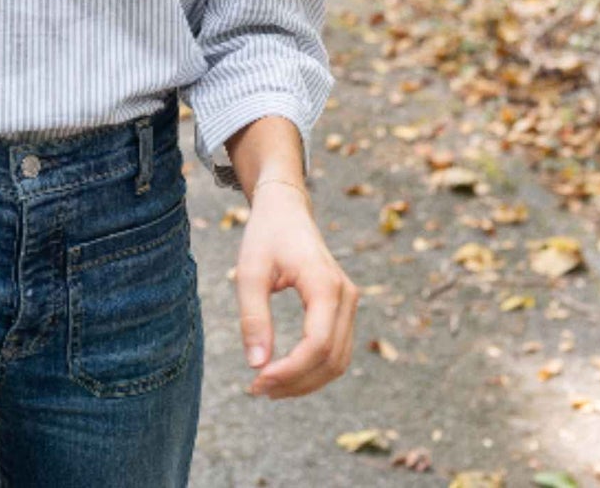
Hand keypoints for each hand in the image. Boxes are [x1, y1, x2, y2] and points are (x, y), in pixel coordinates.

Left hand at [232, 182, 357, 397]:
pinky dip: (313, 369)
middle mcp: (346, 296)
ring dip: (306, 381)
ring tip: (268, 386)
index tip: (257, 380)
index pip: (318, 345)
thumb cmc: (265, 236)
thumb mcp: (250, 271)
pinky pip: (336, 350)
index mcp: (325, 285)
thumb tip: (256, 365)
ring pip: (338, 361)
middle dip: (296, 382)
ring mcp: (349, 302)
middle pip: (331, 359)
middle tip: (257, 390)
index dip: (291, 370)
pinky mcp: (343, 308)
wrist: (286, 209)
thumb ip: (253, 317)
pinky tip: (284, 372)